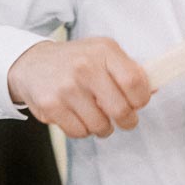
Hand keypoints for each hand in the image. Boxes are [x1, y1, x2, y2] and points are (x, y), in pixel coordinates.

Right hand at [7, 37, 150, 137]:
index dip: (141, 100)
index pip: (136, 83)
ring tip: (96, 115)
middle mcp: (85, 67)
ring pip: (100, 126)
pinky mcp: (51, 106)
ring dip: (103, 127)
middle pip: (121, 110)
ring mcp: (67, 88)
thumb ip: (129, 70)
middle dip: (127, 121)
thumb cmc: (75, 61)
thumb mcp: (103, 54)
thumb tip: (154, 90)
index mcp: (104, 51)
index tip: (137, 103)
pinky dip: (82, 130)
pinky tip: (77, 116)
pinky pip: (79, 132)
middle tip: (124, 119)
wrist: (31, 64)